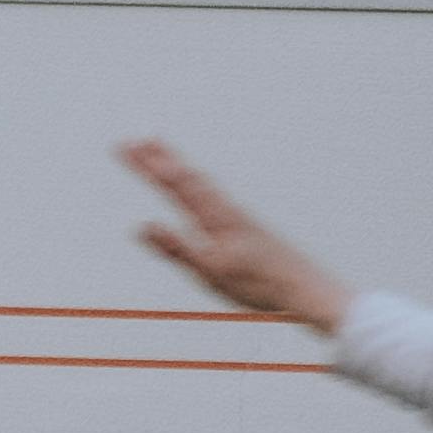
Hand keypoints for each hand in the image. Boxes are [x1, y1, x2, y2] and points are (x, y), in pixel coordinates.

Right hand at [118, 137, 356, 332]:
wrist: (308, 290)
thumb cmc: (261, 284)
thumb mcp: (211, 271)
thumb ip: (177, 248)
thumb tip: (142, 226)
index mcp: (217, 217)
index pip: (176, 184)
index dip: (148, 166)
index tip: (125, 147)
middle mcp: (227, 210)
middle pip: (188, 178)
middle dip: (158, 160)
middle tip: (133, 142)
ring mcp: (239, 218)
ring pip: (203, 184)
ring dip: (178, 167)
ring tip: (161, 154)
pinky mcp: (248, 229)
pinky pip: (215, 197)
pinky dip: (198, 184)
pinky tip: (200, 191)